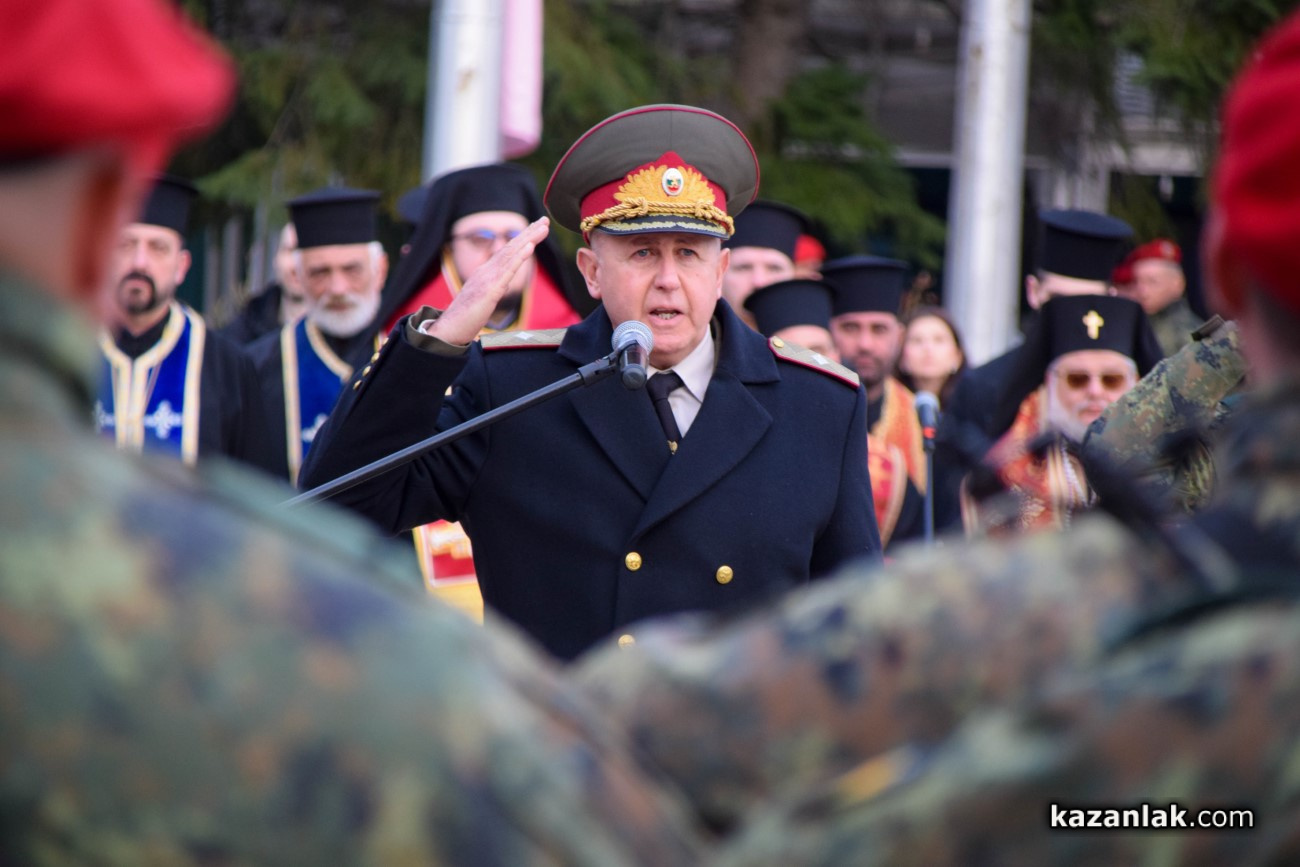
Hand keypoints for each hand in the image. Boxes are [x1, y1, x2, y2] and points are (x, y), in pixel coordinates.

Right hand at [421, 217, 549, 344]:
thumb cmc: (464, 319)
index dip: (522, 239)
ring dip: (528, 239)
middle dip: (529, 233)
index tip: (536, 229)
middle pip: (511, 248)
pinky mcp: (490, 290)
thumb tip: (497, 286)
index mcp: (485, 273)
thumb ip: (490, 289)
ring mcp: (488, 279)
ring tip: (542, 227)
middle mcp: (486, 271)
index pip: (506, 252)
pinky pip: (507, 271)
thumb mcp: (481, 299)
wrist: (449, 329)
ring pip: (511, 254)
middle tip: (545, 220)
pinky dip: (519, 257)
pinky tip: (529, 246)